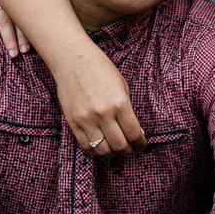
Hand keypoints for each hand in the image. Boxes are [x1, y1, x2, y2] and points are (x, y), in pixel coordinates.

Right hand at [52, 39, 145, 154]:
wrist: (72, 59)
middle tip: (130, 148)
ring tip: (116, 148)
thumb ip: (128, 110)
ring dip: (112, 153)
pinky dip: (95, 150)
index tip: (141, 145)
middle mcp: (103, 114)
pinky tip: (101, 145)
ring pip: (102, 150)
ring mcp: (86, 120)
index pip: (134, 134)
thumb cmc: (101, 70)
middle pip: (120, 146)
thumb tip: (136, 133)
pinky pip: (85, 145)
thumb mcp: (122, 87)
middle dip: (128, 150)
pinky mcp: (73, 122)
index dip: (140, 144)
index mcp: (120, 104)